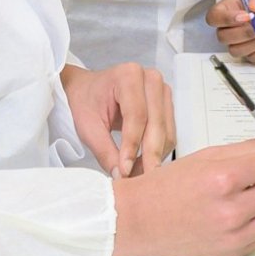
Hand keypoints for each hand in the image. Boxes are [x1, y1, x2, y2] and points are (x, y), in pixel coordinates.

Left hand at [59, 62, 174, 177]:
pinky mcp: (166, 105)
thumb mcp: (87, 126)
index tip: (126, 170)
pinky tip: (143, 163)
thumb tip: (121, 175)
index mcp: (128, 76)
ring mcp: (162, 91)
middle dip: (148, 155)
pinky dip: (158, 151)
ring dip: (155, 156)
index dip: (132, 145)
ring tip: (137, 174)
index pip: (137, 116)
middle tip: (138, 179)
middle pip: (156, 124)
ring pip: (166, 131)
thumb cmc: (86, 101)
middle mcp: (151, 79)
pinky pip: (168, 133)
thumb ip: (104, 150)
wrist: (88, 90)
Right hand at [111, 135, 254, 255]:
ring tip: (249, 196)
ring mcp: (234, 235)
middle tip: (253, 174)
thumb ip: (245, 150)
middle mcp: (231, 209)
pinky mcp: (233, 253)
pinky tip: (239, 214)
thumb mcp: (205, 156)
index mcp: (223, 178)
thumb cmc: (168, 187)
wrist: (138, 221)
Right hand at [208, 0, 254, 63]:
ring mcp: (240, 42)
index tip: (246, 16)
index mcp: (229, 8)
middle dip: (246, 32)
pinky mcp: (252, 52)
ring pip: (237, 50)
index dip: (226, 19)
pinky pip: (254, 57)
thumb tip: (253, 4)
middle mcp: (231, 26)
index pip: (214, 16)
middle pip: (223, 37)